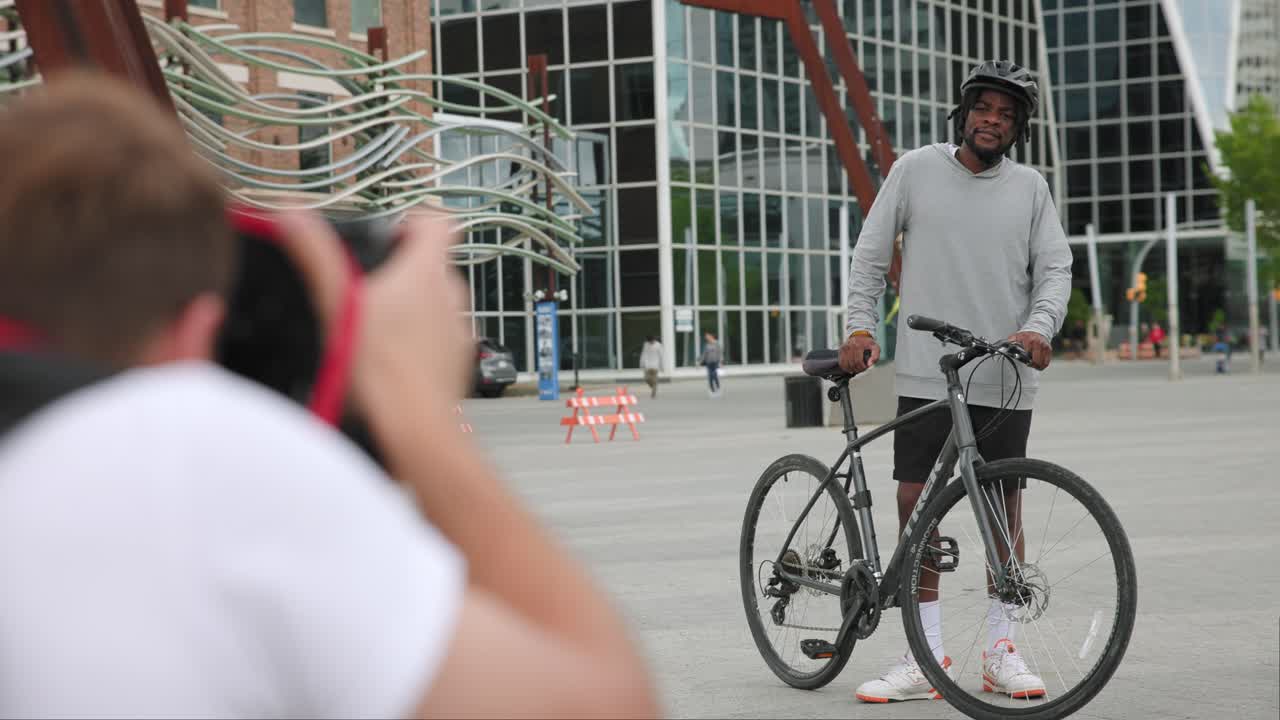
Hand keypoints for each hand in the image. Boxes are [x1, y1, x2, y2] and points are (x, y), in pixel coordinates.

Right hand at [275, 211, 471, 414]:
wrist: (415, 431)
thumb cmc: (382, 374)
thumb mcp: (337, 305)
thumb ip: (316, 256)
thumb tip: (292, 214)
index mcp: (426, 273)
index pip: (435, 221)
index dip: (411, 219)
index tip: (388, 231)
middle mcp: (451, 298)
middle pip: (431, 265)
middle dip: (400, 271)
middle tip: (365, 287)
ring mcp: (458, 332)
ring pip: (435, 304)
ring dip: (409, 309)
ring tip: (372, 329)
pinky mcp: (457, 364)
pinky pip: (438, 340)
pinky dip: (417, 343)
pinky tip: (388, 362)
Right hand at [839, 332, 879, 373]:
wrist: (859, 335)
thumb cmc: (868, 343)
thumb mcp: (875, 347)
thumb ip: (875, 356)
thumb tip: (869, 364)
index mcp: (859, 345)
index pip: (858, 361)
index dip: (862, 367)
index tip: (865, 368)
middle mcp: (850, 346)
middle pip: (852, 363)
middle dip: (857, 369)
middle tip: (861, 369)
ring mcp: (844, 348)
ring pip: (846, 363)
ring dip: (851, 369)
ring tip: (856, 370)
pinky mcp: (841, 350)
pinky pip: (841, 362)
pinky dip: (845, 367)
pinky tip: (849, 369)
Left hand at [1008, 330, 1050, 369]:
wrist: (1037, 330)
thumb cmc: (1026, 335)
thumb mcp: (1017, 336)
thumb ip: (1011, 341)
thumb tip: (1003, 346)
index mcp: (1030, 340)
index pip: (1028, 354)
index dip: (1025, 360)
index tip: (1024, 361)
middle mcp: (1038, 344)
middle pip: (1036, 360)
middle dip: (1032, 364)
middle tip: (1029, 364)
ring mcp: (1045, 347)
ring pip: (1042, 362)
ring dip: (1038, 366)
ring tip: (1034, 365)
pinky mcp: (1049, 350)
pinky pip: (1047, 362)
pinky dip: (1043, 365)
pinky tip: (1038, 365)